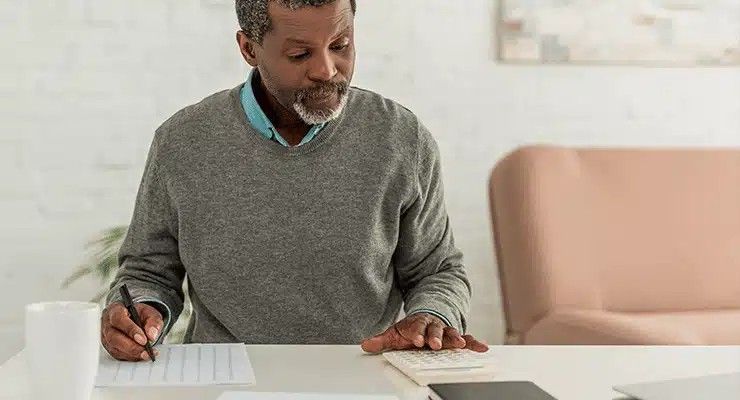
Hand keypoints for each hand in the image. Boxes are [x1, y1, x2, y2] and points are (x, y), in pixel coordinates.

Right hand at [101, 302, 162, 360]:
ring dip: (132, 354)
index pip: (119, 319)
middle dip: (131, 346)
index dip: (130, 330)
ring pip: (114, 348)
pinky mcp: (110, 347)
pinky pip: (118, 354)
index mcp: (116, 310)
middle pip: (114, 337)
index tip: (144, 339)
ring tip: (146, 355)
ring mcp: (106, 337)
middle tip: (146, 351)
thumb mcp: (150, 313)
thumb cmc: (139, 314)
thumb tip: (152, 334)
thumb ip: (153, 322)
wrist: (135, 317)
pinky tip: (141, 356)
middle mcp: (108, 324)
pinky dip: (131, 357)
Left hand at [360, 313, 488, 353]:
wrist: (429, 313)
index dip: (417, 333)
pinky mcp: (456, 336)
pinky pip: (467, 339)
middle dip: (436, 337)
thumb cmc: (413, 328)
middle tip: (435, 344)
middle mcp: (434, 326)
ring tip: (461, 343)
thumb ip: (382, 339)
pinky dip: (475, 342)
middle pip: (435, 330)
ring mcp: (446, 330)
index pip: (417, 328)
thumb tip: (365, 345)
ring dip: (456, 338)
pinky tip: (482, 347)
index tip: (416, 340)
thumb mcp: (396, 332)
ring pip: (452, 333)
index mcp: (419, 324)